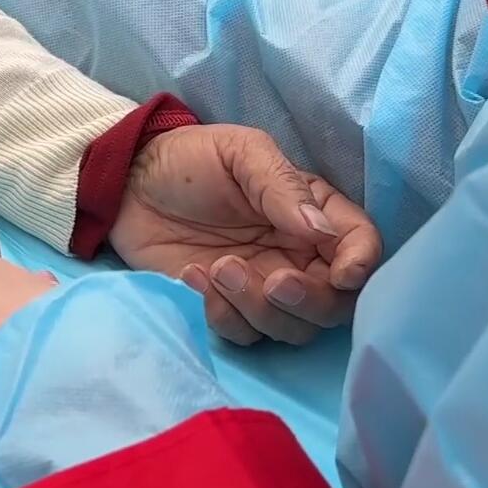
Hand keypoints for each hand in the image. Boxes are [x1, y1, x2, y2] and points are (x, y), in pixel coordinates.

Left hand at [111, 125, 381, 345]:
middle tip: (273, 280)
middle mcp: (297, 256)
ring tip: (218, 267)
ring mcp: (261, 286)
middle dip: (309, 301)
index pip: (360, 246)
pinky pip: (242, 334)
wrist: (127, 183)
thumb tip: (322, 230)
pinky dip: (221, 314)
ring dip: (258, 308)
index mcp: (312, 214)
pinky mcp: (223, 307)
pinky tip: (191, 275)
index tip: (340, 274)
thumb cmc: (190, 159)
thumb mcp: (240, 153)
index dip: (361, 265)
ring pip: (290, 328)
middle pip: (333, 304)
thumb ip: (282, 187)